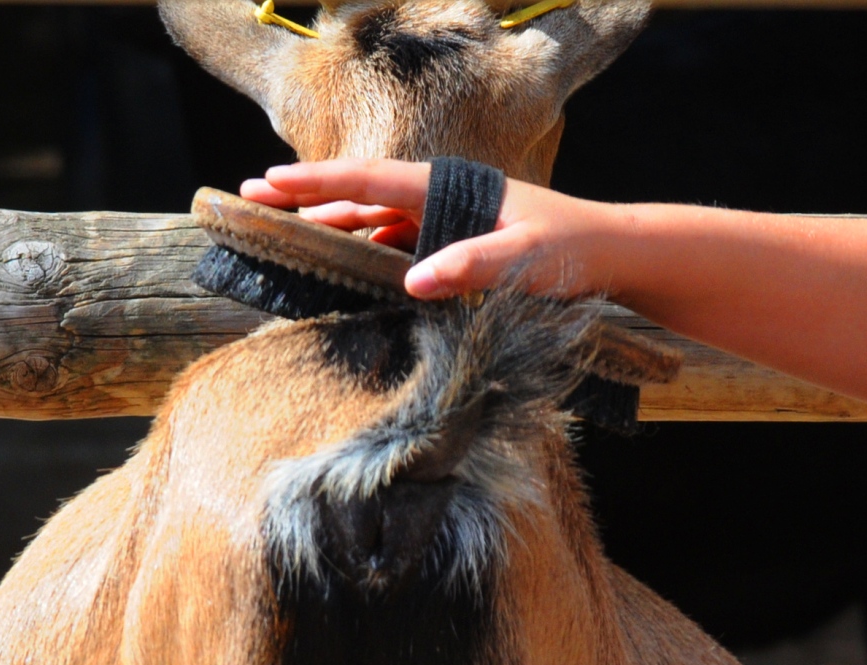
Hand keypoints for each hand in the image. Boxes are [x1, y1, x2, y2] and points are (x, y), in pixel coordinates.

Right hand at [241, 158, 616, 299]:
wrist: (612, 255)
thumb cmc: (574, 249)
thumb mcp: (526, 258)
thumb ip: (473, 265)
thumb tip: (414, 282)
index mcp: (451, 187)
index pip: (370, 179)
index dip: (316, 181)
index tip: (267, 181)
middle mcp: (443, 198)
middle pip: (362, 196)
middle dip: (309, 198)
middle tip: (255, 202)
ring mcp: (448, 221)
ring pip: (376, 221)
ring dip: (334, 225)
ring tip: (287, 233)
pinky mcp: (457, 245)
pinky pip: (399, 246)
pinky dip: (368, 252)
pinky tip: (348, 266)